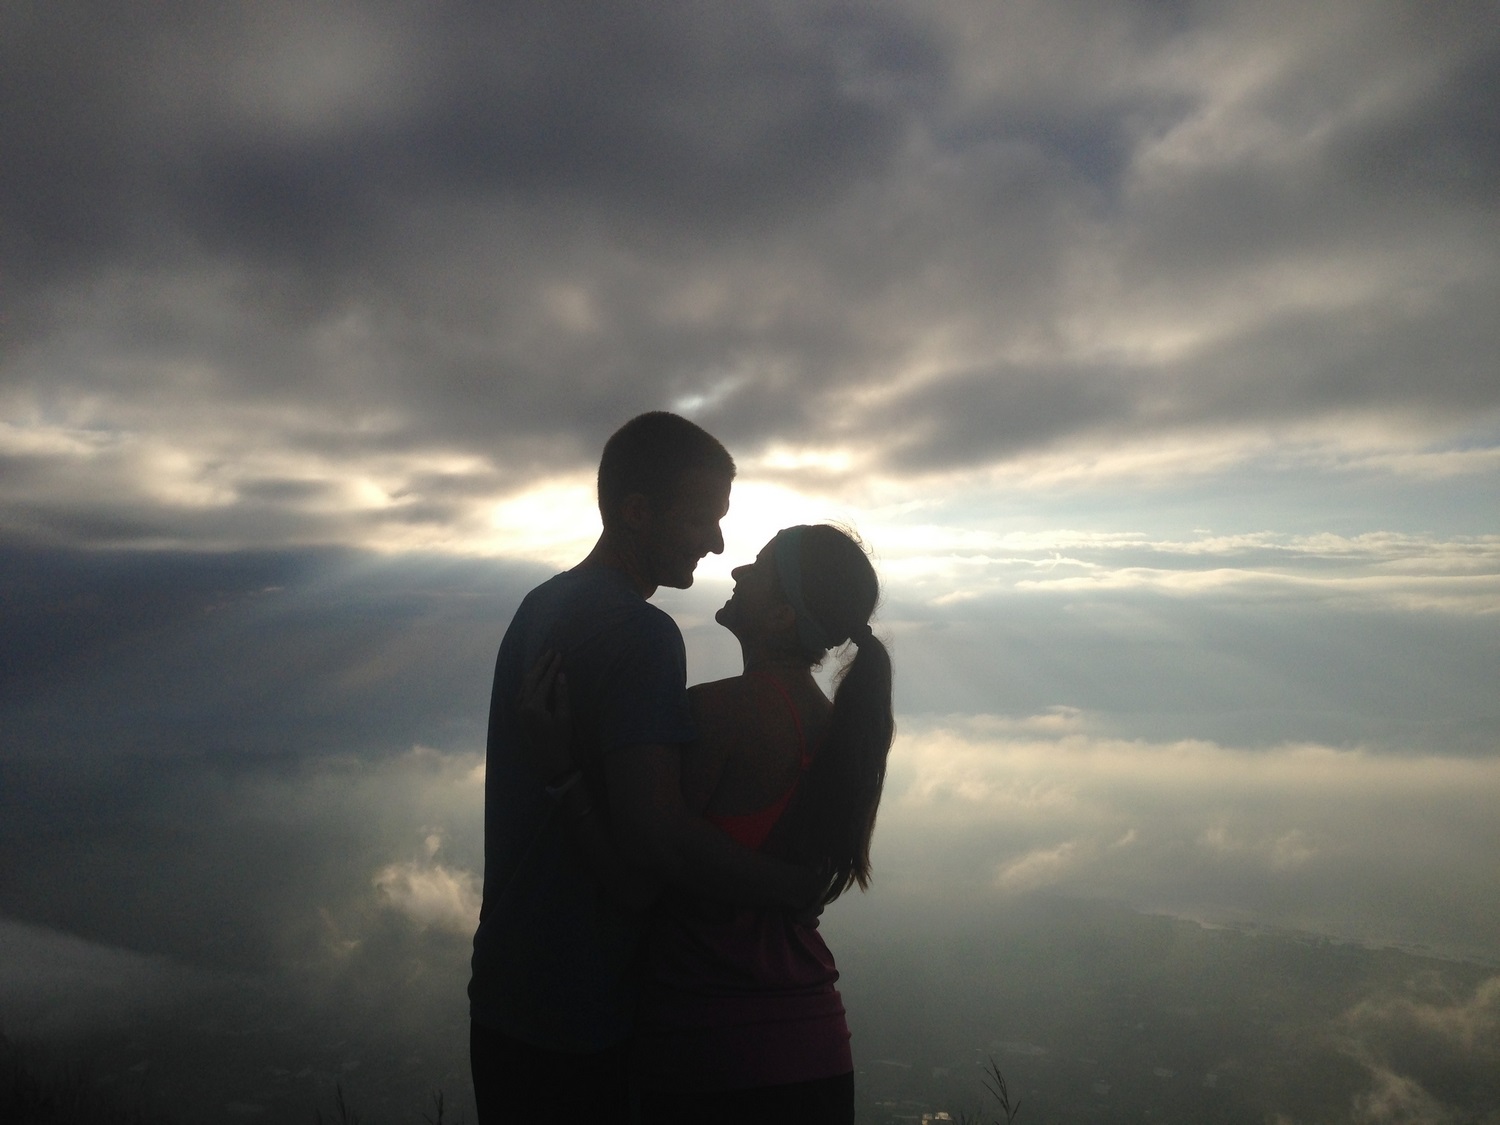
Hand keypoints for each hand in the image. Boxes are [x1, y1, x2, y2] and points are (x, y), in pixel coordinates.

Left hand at [517, 649, 573, 781]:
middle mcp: (523, 705)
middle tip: (551, 651)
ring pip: (525, 683)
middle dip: (541, 664)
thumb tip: (560, 675)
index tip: (559, 654)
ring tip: (544, 659)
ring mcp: (519, 709)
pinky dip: (529, 680)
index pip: (544, 680)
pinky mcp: (520, 713)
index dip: (552, 667)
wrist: (548, 760)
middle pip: (531, 679)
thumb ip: (561, 695)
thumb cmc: (559, 739)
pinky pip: (522, 690)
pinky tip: (534, 676)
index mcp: (534, 706)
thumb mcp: (564, 717)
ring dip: (534, 670)